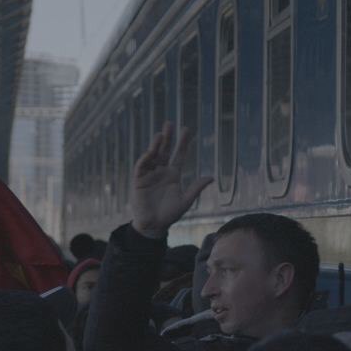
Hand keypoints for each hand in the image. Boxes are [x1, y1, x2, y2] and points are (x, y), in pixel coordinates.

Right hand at [131, 122, 213, 238]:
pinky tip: (150, 151)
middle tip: (170, 124)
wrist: (154, 226)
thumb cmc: (170, 214)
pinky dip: (145, 159)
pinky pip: (142, 167)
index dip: (182, 143)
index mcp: (173, 175)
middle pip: (165, 151)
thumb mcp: (186, 200)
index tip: (186, 130)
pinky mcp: (139, 180)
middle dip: (168, 138)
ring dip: (156, 145)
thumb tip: (211, 177)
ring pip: (153, 156)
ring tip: (161, 135)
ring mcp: (150, 175)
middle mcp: (161, 171)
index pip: (179, 155)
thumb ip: (196, 188)